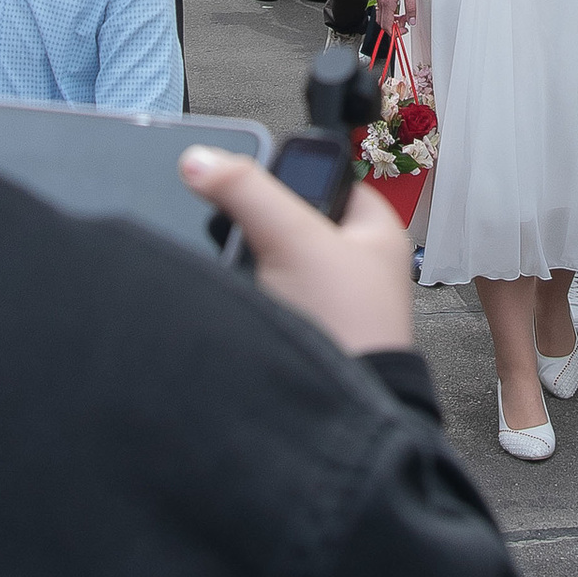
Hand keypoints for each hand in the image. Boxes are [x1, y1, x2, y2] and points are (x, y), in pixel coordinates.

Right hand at [181, 147, 415, 357]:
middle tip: (246, 236)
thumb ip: (246, 191)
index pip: (329, 177)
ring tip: (246, 277)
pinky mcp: (304, 332)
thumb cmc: (350, 329)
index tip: (253, 179)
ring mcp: (329, 302)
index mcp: (375, 232)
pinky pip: (265, 299)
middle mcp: (356, 265)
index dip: (290, 173)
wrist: (337, 416)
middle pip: (293, 220)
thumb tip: (202, 160)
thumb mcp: (292, 239)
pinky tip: (245, 303)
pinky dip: (250, 299)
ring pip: (273, 262)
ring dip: (251, 267)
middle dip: (260, 226)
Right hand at [373, 0, 418, 38]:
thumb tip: (412, 20)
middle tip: (404, 25)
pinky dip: (389, 12)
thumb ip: (411, 7)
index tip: (402, 32)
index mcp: (387, 1)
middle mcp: (381, 0)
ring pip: (381, 15)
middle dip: (392, 27)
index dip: (394, 32)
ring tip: (402, 17)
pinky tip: (398, 9)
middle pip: (382, 22)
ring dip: (391, 19)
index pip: (386, 24)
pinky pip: (382, 8)